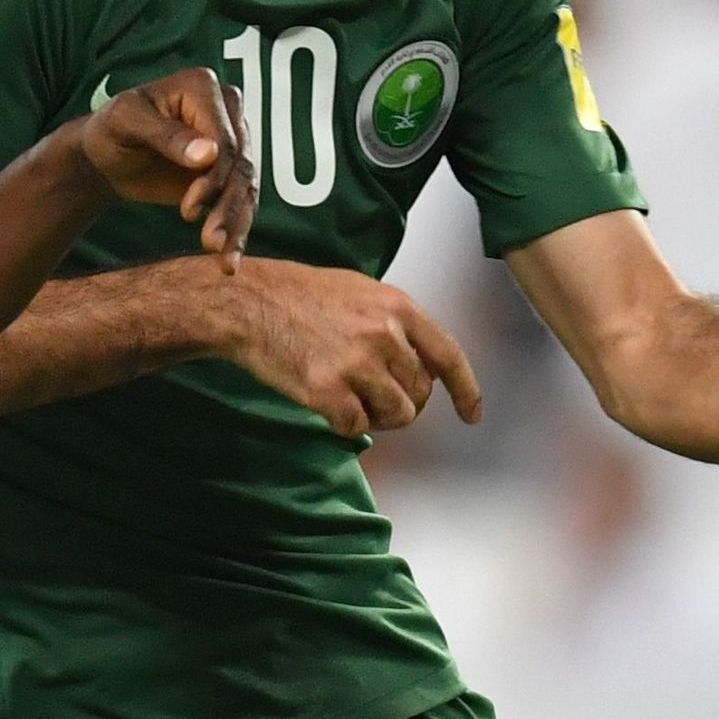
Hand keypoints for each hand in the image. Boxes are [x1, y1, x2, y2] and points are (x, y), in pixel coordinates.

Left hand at [77, 69, 250, 256]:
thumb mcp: (126, 123)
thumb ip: (166, 136)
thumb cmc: (111, 129)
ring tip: (223, 259)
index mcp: (204, 87)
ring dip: (236, 226)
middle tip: (211, 243)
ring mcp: (232, 141)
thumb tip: (209, 154)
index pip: (224, 138)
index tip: (190, 209)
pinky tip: (228, 261)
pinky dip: (236, 232)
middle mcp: (226, 110)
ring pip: (246, 188)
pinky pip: (241, 202)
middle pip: (240, 165)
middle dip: (228, 208)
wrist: (105, 156)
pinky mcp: (229, 171)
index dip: (214, 176)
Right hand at [218, 260, 480, 437]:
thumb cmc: (300, 295)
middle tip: (372, 393)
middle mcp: (383, 334)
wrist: (248, 302)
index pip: (449, 356)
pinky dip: (345, 424)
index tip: (471, 415)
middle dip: (404, 402)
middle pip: (420, 394)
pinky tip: (327, 403)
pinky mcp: (327, 391)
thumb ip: (396, 323)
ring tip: (352, 397)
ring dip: (379, 417)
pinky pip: (357, 427)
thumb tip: (423, 364)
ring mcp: (356, 363)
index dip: (466, 390)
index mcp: (397, 307)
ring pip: (398, 415)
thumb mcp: (361, 291)